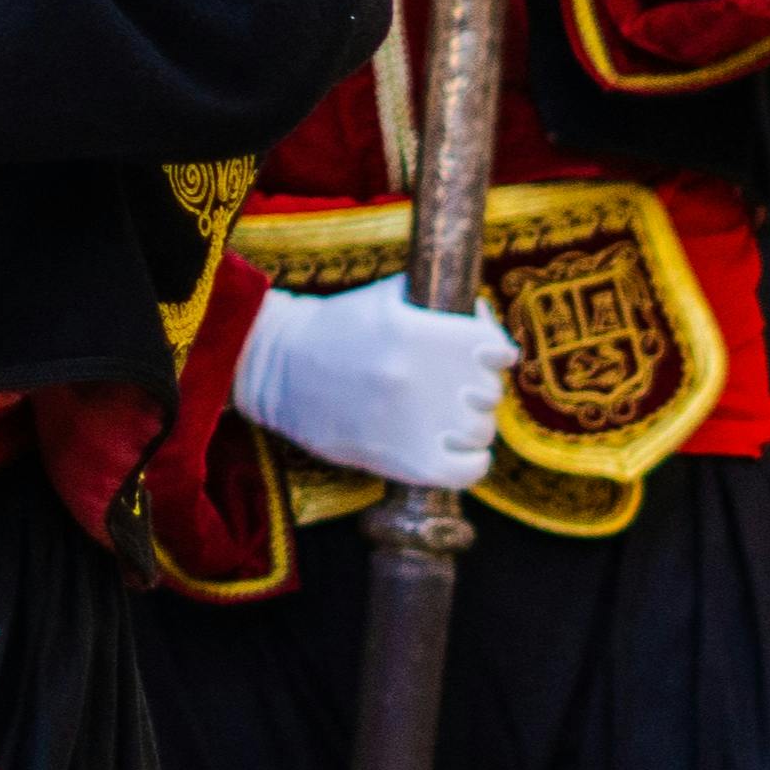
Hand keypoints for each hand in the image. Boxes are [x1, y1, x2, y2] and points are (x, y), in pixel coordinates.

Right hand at [232, 279, 514, 492]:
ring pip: (481, 430)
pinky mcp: (405, 461)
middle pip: (488, 393)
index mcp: (416, 332)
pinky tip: (456, 451)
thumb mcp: (385, 298)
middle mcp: (418, 377)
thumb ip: (439, 304)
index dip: (494, 354)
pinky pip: (468, 470)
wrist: (275, 368)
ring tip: (445, 418)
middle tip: (453, 388)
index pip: (494, 350)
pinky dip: (472, 462)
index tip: (483, 357)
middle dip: (476, 389)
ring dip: (469, 424)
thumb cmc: (334, 328)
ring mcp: (413, 423)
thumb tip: (486, 319)